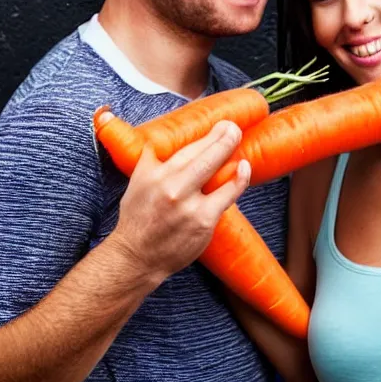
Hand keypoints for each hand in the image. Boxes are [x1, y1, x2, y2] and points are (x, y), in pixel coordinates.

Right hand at [112, 120, 250, 279]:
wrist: (138, 257)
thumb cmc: (138, 218)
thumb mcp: (136, 182)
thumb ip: (150, 159)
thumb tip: (158, 139)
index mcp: (156, 174)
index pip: (188, 148)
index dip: (208, 134)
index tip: (221, 124)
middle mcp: (173, 187)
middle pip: (204, 155)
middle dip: (224, 136)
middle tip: (233, 127)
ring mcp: (190, 206)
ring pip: (215, 171)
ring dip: (230, 152)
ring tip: (238, 138)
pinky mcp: (204, 222)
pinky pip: (226, 197)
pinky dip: (238, 181)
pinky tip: (244, 168)